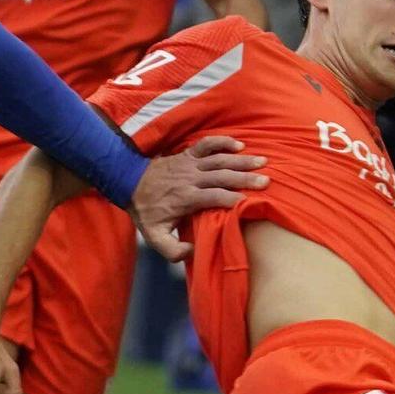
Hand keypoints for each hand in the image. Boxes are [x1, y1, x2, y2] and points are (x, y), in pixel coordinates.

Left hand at [128, 134, 267, 262]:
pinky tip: (239, 144)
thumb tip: (193, 252)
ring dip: (241, 160)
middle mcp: (191, 178)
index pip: (214, 197)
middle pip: (222, 176)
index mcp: (186, 198)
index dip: (231, 199)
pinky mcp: (187, 154)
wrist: (128, 181)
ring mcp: (189, 164)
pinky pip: (207, 144)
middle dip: (244, 178)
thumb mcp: (153, 237)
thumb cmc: (146, 211)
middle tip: (266, 181)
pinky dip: (223, 141)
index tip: (249, 202)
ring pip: (219, 160)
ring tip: (263, 161)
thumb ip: (172, 250)